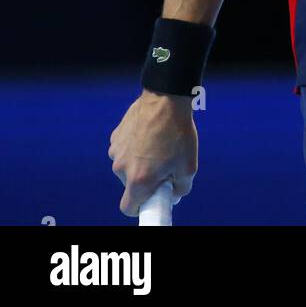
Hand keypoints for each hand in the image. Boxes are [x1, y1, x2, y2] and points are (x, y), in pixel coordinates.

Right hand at [108, 90, 197, 215]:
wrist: (166, 99)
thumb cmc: (179, 133)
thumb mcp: (189, 166)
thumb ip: (182, 188)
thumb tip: (175, 195)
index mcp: (138, 180)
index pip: (128, 207)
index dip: (141, 207)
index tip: (152, 199)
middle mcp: (121, 168)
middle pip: (131, 185)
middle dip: (146, 179)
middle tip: (166, 164)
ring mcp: (116, 152)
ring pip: (128, 165)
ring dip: (142, 161)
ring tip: (161, 143)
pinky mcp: (115, 137)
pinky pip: (126, 149)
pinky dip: (137, 146)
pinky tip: (151, 133)